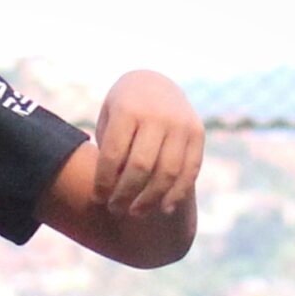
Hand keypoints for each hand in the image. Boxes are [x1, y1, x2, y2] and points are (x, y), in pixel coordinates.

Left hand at [91, 70, 203, 220]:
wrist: (155, 83)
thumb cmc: (123, 111)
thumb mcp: (109, 121)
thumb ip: (109, 152)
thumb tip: (105, 195)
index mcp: (128, 109)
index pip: (113, 155)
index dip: (104, 183)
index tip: (97, 199)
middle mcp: (157, 115)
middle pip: (141, 167)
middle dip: (125, 194)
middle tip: (115, 209)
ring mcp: (180, 124)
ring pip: (167, 173)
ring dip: (150, 199)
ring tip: (135, 212)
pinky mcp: (197, 133)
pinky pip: (190, 170)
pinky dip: (178, 193)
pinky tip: (164, 208)